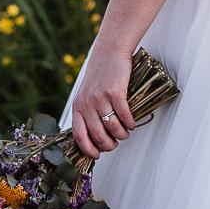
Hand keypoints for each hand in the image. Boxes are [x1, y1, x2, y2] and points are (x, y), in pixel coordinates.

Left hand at [70, 40, 135, 158]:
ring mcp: (100, 98)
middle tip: (116, 143)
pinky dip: (130, 123)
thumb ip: (88, 113)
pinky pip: (124, 116)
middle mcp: (87, 104)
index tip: (97, 155)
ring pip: (112, 128)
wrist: (109, 53)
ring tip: (125, 132)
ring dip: (122, 135)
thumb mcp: (86, 95)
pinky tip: (131, 123)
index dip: (88, 149)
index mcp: (78, 107)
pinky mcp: (114, 92)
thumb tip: (96, 138)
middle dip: (110, 145)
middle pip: (98, 136)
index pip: (79, 136)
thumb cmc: (100, 76)